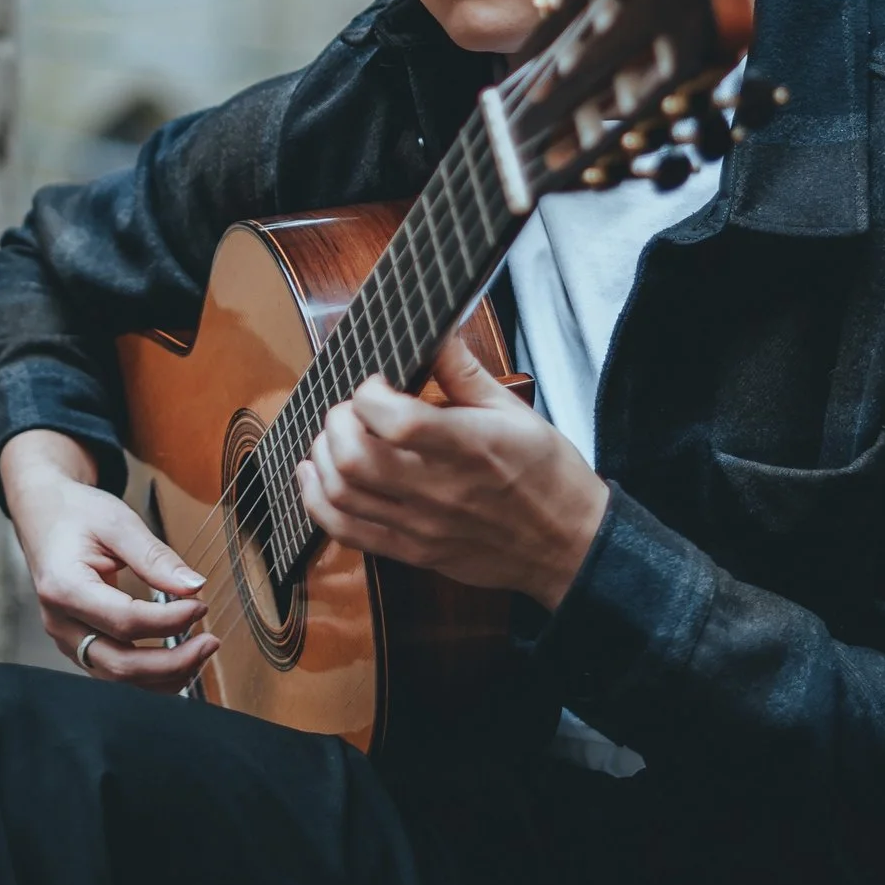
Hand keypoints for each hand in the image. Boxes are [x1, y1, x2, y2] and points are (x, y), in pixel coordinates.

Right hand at [1, 429, 218, 690]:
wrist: (44, 515)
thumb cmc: (77, 514)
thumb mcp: (118, 522)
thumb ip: (155, 557)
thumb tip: (194, 586)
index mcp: (64, 588)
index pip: (124, 621)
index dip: (168, 621)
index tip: (200, 605)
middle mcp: (59, 622)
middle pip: (119, 663)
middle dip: (172, 662)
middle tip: (211, 642)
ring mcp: (65, 638)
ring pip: (117, 676)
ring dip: (164, 674)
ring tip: (202, 652)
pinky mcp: (77, 644)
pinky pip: (114, 670)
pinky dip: (150, 673)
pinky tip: (180, 659)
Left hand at [296, 335, 608, 608]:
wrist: (568, 544)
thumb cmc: (546, 475)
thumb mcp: (515, 412)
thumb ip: (465, 373)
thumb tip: (435, 332)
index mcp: (470, 447)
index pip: (397, 420)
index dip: (369, 394)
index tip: (375, 383)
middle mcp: (441, 489)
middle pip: (355, 458)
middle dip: (336, 422)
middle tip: (349, 410)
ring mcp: (423, 526)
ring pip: (342, 494)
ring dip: (321, 458)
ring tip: (331, 438)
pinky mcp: (414, 552)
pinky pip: (348, 532)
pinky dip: (318, 502)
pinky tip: (316, 477)